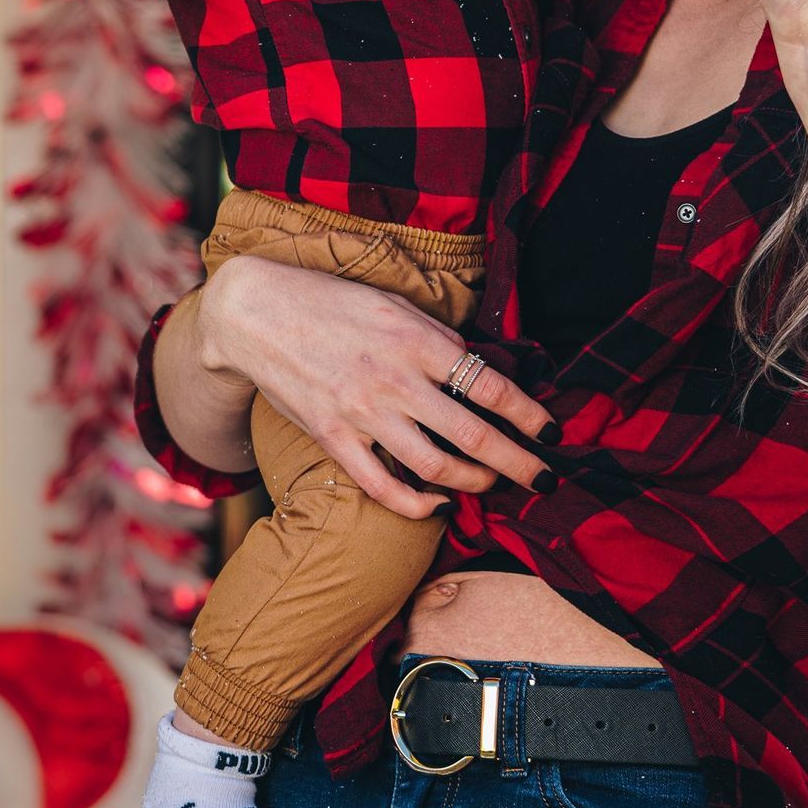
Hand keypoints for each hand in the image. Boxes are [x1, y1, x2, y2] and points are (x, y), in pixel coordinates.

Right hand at [198, 257, 555, 520]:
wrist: (255, 313)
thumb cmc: (330, 302)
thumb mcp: (393, 304)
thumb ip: (437, 338)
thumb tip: (477, 367)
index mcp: (417, 340)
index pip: (491, 386)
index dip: (530, 415)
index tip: (552, 432)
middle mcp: (395, 380)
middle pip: (475, 436)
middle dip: (520, 463)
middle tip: (546, 478)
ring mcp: (363, 413)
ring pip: (437, 467)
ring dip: (476, 483)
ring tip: (494, 484)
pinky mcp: (334, 438)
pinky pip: (383, 487)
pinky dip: (418, 504)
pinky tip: (439, 504)